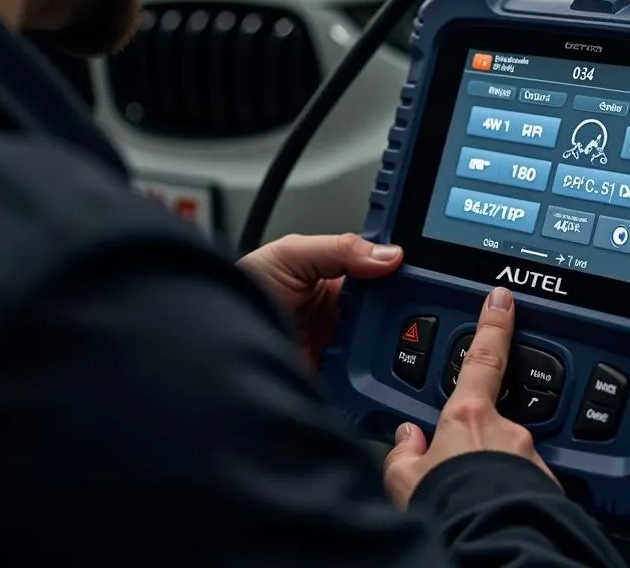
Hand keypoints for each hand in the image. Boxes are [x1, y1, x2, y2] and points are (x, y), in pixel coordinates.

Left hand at [239, 233, 402, 368]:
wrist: (213, 344)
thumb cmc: (242, 293)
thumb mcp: (289, 255)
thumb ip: (338, 248)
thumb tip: (388, 254)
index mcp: (336, 275)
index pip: (381, 270)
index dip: (400, 270)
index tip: (415, 270)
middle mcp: (343, 310)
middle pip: (390, 309)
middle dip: (400, 310)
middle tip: (397, 309)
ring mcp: (342, 346)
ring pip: (384, 345)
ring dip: (388, 344)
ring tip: (375, 337)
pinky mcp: (338, 380)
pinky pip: (368, 380)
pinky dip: (374, 378)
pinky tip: (370, 369)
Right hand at [383, 286, 559, 507]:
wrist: (489, 547)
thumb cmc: (449, 510)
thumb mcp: (402, 480)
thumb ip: (402, 451)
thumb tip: (406, 439)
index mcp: (469, 417)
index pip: (484, 356)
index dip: (493, 324)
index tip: (502, 299)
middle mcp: (508, 432)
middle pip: (493, 423)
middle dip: (478, 440)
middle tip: (460, 470)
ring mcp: (534, 461)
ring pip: (512, 458)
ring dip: (495, 472)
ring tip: (474, 501)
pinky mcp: (552, 492)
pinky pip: (528, 486)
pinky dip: (513, 495)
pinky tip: (496, 512)